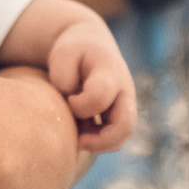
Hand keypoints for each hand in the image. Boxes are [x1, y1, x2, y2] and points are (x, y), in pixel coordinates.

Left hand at [46, 17, 133, 152]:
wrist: (92, 46)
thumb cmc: (74, 52)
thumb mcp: (62, 55)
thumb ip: (63, 78)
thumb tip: (72, 103)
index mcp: (109, 73)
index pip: (100, 96)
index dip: (80, 105)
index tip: (69, 99)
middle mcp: (124, 91)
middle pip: (124, 126)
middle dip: (100, 141)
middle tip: (78, 140)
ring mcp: (126, 105)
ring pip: (122, 136)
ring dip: (99, 143)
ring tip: (79, 136)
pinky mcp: (121, 115)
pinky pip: (116, 138)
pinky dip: (99, 142)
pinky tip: (82, 133)